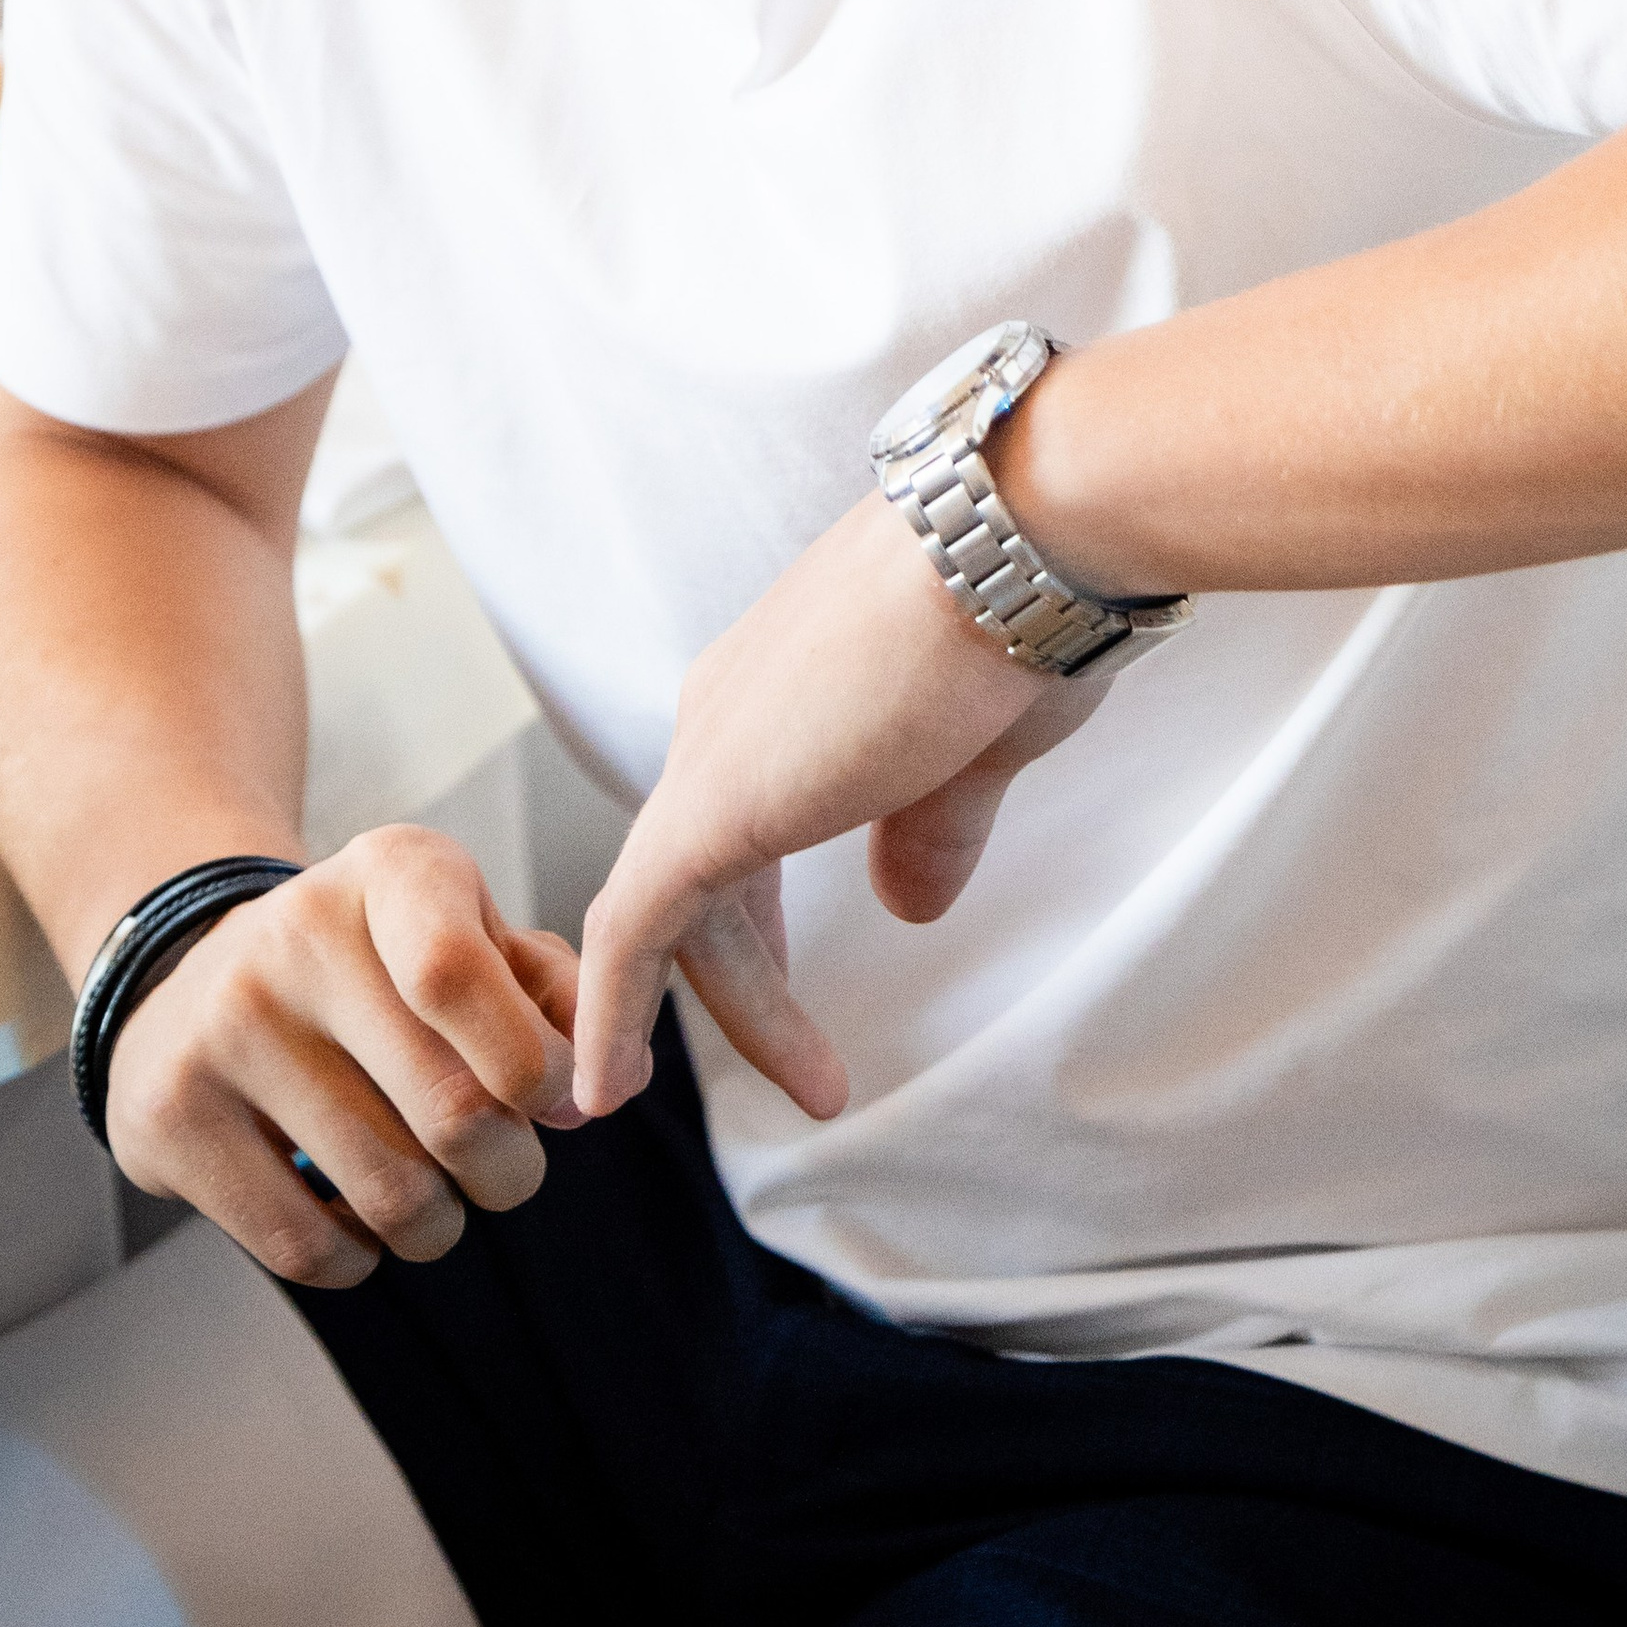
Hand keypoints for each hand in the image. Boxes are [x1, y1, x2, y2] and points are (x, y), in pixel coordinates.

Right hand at [102, 824, 580, 1288]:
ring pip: (390, 1193)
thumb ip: (554, 992)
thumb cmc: (374, 967)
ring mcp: (222, 1026)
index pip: (457, 974)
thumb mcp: (468, 933)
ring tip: (435, 1196)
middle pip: (452, 1109)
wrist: (193, 977)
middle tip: (506, 1168)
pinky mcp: (170, 1117)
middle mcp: (296, 934)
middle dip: (510, 1169)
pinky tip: (354, 1217)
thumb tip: (609, 1082)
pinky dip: (358, 1258)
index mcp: (391, 871)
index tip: (553, 1098)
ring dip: (441, 1223)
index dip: (534, 1066)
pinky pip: (305, 1247)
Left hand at [573, 491, 1110, 1119]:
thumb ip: (928, 827)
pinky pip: (634, 930)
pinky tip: (608, 1089)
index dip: (765, 920)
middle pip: (708, 873)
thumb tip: (907, 903)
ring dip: (732, 1010)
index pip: (744, 821)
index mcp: (786, 687)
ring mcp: (713, 753)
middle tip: (817, 1073)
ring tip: (801, 1092)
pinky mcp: (710, 803)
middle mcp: (729, 710)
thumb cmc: (1018, 611)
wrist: (1016, 535)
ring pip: (676, 908)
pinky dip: (614, 1013)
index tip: (796, 994)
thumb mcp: (974, 746)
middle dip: (755, 981)